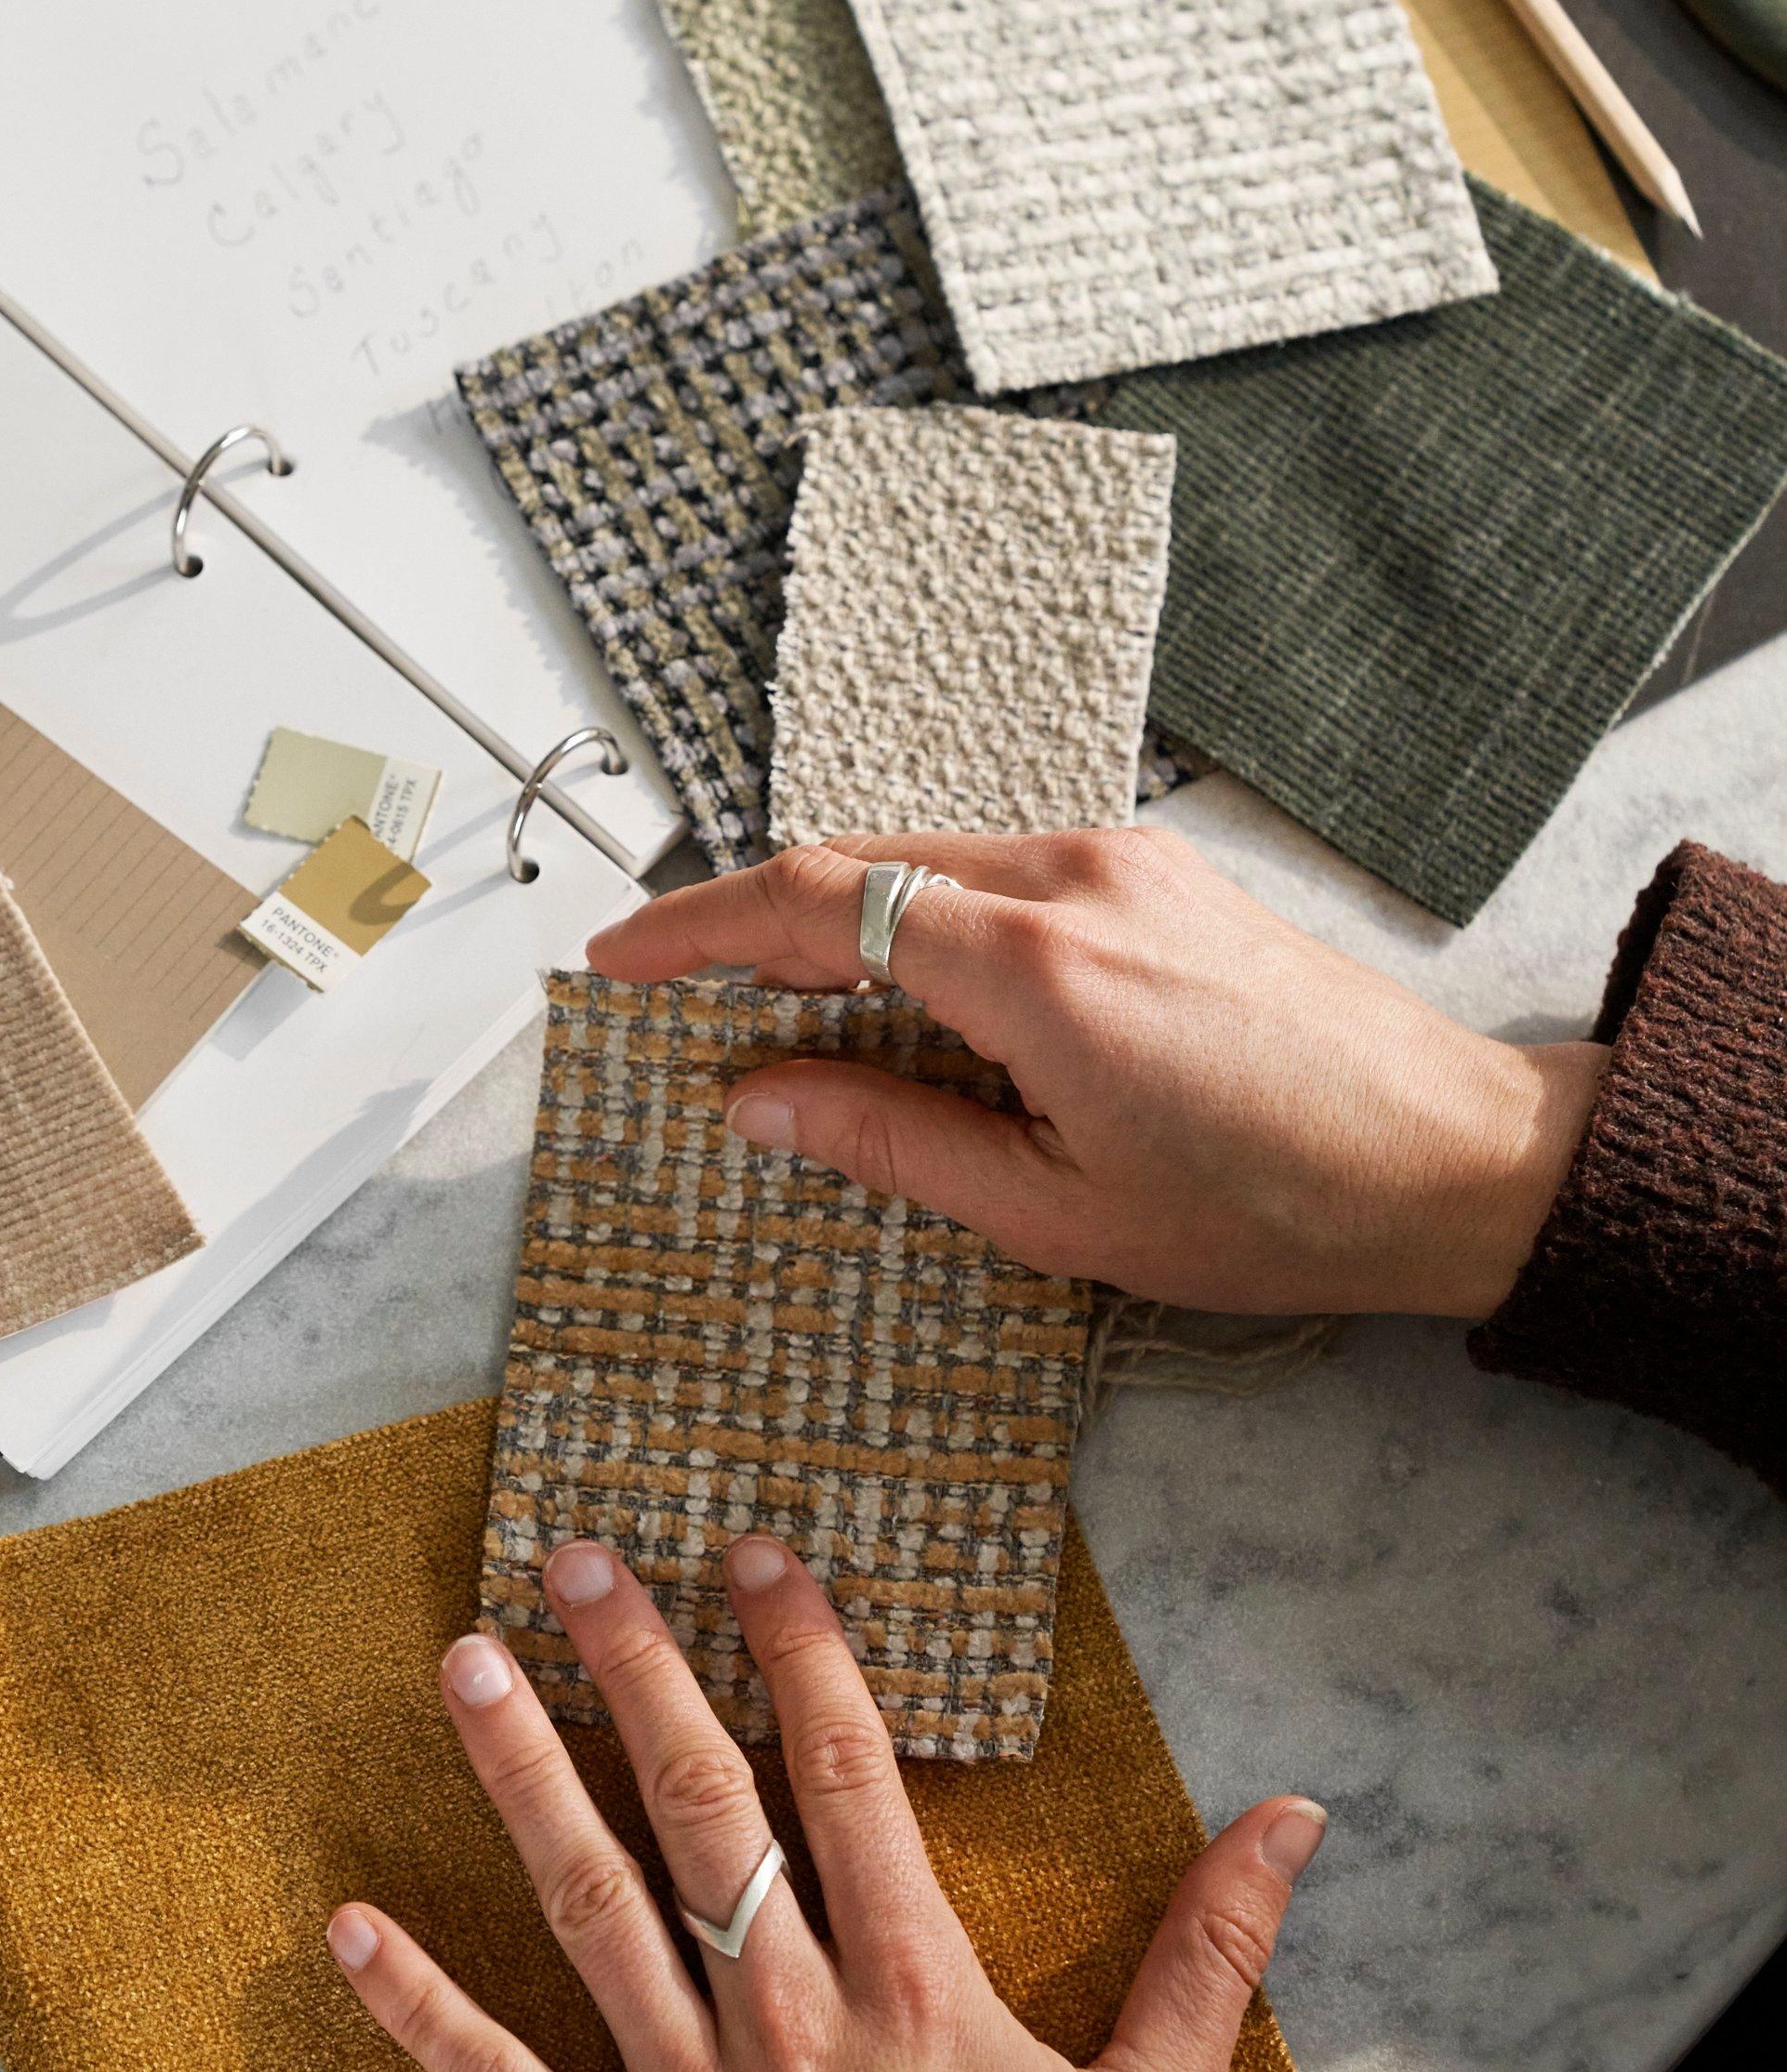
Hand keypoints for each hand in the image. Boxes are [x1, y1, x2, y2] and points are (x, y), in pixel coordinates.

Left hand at [327, 1534, 1324, 2071]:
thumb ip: (1212, 1952)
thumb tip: (1292, 1816)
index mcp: (919, 1996)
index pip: (847, 1773)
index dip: (799, 1647)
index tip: (754, 1552)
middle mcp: (794, 2029)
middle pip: (701, 1806)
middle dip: (638, 1667)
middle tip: (579, 1557)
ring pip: (589, 1909)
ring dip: (519, 1778)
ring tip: (465, 1662)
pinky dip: (417, 2010)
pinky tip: (345, 1925)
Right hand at [583, 831, 1602, 1320]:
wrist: (1456, 1158)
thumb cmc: (1279, 1203)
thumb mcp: (1056, 1212)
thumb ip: (888, 1142)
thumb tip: (758, 1099)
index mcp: (1035, 965)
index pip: (810, 902)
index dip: (691, 928)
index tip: (616, 963)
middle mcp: (1072, 876)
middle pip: (852, 861)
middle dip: (743, 924)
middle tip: (672, 1002)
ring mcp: (1119, 858)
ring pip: (919, 859)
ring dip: (831, 921)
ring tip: (774, 1016)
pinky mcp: (1152, 870)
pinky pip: (989, 870)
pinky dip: (914, 919)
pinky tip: (898, 999)